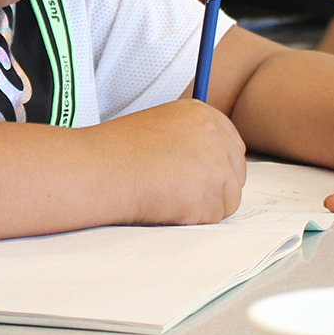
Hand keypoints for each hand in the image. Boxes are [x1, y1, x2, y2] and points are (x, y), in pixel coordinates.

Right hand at [92, 98, 245, 225]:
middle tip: (178, 192)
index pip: (232, 145)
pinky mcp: (208, 198)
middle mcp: (215, 136)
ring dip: (202, 207)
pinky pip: (211, 219)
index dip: (216, 166)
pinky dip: (191, 220)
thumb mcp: (159, 127)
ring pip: (227, 200)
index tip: (196, 176)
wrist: (98, 170)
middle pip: (235, 174)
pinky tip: (164, 206)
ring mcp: (215, 167)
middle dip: (213, 188)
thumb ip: (190, 140)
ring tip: (166, 197)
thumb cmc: (116, 152)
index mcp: (202, 114)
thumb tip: (213, 167)